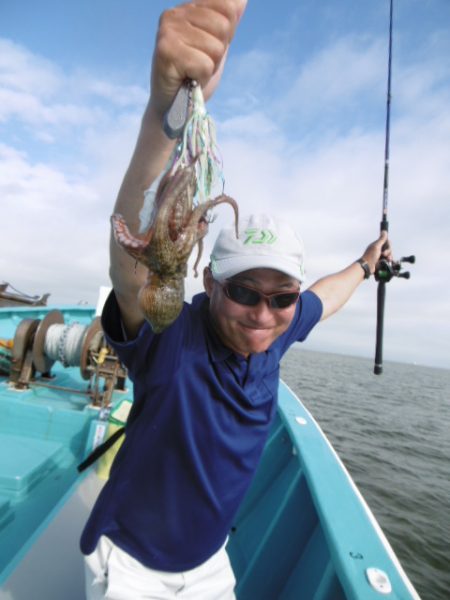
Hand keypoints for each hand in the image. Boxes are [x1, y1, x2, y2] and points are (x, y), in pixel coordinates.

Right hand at [150, 0, 246, 120]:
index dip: (226, 34)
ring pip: (216, 47)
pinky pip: (205, 64)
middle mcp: (174, 14)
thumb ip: (228, 20)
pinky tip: (187, 79)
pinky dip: (201, 78)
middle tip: (199, 64)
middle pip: (224, 26)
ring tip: (192, 72)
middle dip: (218, 52)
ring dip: (209, 66)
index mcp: (188, 8)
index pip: (228, 5)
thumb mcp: (216, 44)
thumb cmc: (194, 76)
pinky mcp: (166, 52)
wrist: (175, 107)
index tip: (208, 49)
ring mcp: (167, 31)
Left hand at [361, 230, 393, 274]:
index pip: (386, 242)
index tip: (386, 247)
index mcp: (377, 245)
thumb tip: (384, 231)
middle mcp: (378, 249)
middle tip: (384, 254)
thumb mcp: (376, 246)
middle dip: (388, 252)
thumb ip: (381, 239)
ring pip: (389, 254)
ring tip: (387, 259)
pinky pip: (388, 260)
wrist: (367, 267)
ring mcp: (380, 256)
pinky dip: (389, 260)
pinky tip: (388, 262)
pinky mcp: (381, 261)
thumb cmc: (370, 256)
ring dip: (389, 256)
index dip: (388, 244)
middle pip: (388, 248)